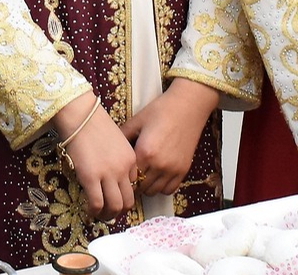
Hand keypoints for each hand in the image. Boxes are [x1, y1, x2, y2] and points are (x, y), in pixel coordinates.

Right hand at [53, 92, 137, 219]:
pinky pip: (97, 204)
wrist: (81, 115)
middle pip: (128, 201)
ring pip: (115, 206)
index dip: (123, 194)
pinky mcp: (91, 178)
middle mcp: (122, 169)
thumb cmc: (95, 123)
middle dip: (119, 210)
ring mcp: (107, 174)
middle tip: (108, 212)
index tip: (113, 197)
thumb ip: (119, 157)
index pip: (132, 186)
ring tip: (99, 214)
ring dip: (108, 215)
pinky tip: (88, 210)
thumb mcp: (117, 139)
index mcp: (131, 159)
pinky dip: (94, 211)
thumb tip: (111, 174)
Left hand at [119, 79, 218, 195]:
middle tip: (130, 177)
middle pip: (140, 187)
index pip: (128, 177)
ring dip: (146, 186)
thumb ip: (122, 136)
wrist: (188, 106)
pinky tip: (157, 176)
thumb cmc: (161, 110)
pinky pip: (169, 190)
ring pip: (154, 191)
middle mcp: (159, 164)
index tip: (119, 174)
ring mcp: (173, 169)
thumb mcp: (137, 121)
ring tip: (143, 176)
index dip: (123, 176)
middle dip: (133, 184)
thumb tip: (109, 147)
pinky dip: (162, 187)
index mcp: (144, 152)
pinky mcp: (184, 170)